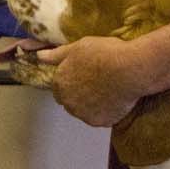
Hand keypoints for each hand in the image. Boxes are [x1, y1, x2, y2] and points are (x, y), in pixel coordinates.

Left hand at [35, 35, 150, 126]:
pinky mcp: (100, 122)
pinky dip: (106, 112)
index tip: (84, 75)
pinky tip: (115, 100)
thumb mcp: (78, 47)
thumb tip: (39, 57)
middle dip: (79, 94)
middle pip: (70, 101)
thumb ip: (57, 55)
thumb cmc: (104, 54)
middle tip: (97, 83)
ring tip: (107, 91)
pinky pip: (101, 118)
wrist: (130, 70)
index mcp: (60, 82)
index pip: (58, 87)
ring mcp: (84, 114)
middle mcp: (68, 101)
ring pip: (84, 111)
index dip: (71, 81)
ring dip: (91, 104)